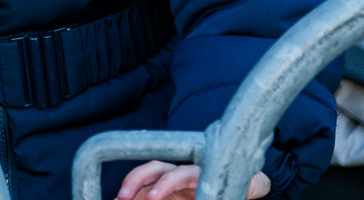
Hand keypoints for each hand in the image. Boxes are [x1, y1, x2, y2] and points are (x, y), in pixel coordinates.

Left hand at [116, 161, 268, 199]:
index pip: (145, 175)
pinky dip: (196, 190)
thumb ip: (159, 198)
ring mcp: (198, 174)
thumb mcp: (181, 199)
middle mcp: (181, 173)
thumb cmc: (208, 194)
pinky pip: (202, 179)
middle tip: (122, 196)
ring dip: (163, 184)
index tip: (117, 198)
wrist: (246, 188)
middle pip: (155, 167)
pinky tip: (196, 196)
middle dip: (135, 179)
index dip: (130, 184)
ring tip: (151, 198)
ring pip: (177, 171)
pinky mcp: (215, 177)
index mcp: (169, 180)